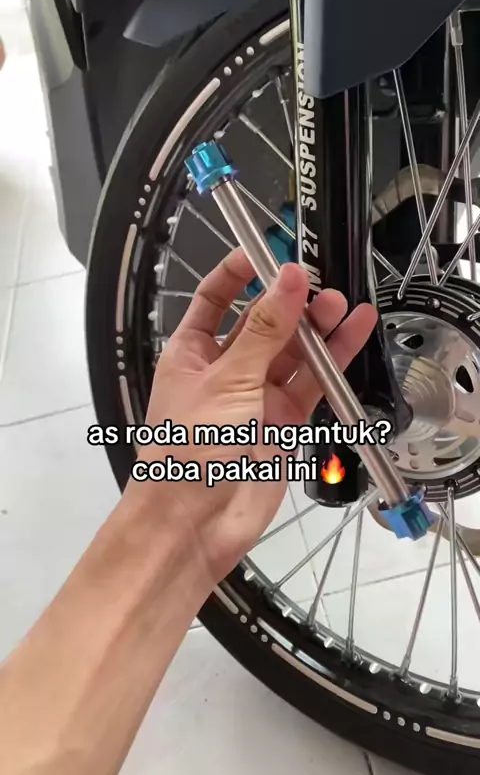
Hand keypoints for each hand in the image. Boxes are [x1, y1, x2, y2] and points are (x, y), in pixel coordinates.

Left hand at [127, 249, 376, 586]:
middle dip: (290, 302)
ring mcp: (256, 395)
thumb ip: (263, 330)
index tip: (269, 251)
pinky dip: (333, 360)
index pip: (214, 298)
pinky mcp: (284, 421)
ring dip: (317, 328)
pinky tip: (355, 333)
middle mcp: (225, 369)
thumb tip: (288, 279)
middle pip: (262, 322)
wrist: (195, 523)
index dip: (239, 272)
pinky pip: (312, 382)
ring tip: (343, 305)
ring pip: (293, 351)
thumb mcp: (227, 380)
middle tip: (320, 285)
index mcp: (191, 352)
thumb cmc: (188, 448)